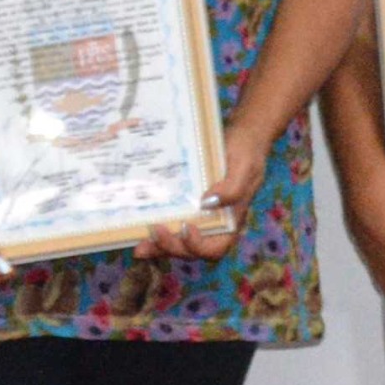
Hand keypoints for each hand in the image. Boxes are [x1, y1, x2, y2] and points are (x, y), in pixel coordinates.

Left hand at [143, 137, 265, 263]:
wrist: (242, 134)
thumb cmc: (246, 151)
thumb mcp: (244, 166)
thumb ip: (232, 188)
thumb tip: (207, 203)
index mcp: (231, 220)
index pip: (215, 248)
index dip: (198, 246)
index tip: (187, 227)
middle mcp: (214, 224)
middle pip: (191, 250)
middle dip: (171, 247)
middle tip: (154, 231)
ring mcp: (198, 216)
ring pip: (178, 243)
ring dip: (159, 246)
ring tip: (140, 247)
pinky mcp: (186, 205)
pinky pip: (171, 224)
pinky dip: (155, 233)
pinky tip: (138, 230)